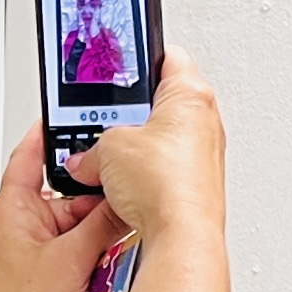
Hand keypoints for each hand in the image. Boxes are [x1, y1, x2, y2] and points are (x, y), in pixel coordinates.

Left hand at [0, 127, 128, 291]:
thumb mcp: (71, 261)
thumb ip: (103, 222)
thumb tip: (129, 194)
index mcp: (11, 207)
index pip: (33, 149)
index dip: (59, 127)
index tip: (84, 109)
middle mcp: (21, 222)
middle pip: (69, 185)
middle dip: (98, 188)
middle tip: (126, 181)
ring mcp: (36, 247)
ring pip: (80, 217)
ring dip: (101, 223)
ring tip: (120, 228)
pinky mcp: (49, 269)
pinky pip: (81, 244)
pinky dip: (99, 246)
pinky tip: (113, 254)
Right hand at [81, 51, 224, 252]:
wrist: (182, 235)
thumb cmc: (167, 186)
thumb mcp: (109, 149)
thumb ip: (92, 147)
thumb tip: (86, 159)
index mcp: (191, 95)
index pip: (167, 56)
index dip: (138, 57)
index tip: (120, 64)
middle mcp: (205, 122)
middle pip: (158, 103)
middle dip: (127, 116)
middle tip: (103, 124)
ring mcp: (202, 156)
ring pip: (158, 141)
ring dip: (133, 151)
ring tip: (110, 164)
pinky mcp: (195, 185)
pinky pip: (161, 171)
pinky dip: (142, 177)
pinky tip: (124, 188)